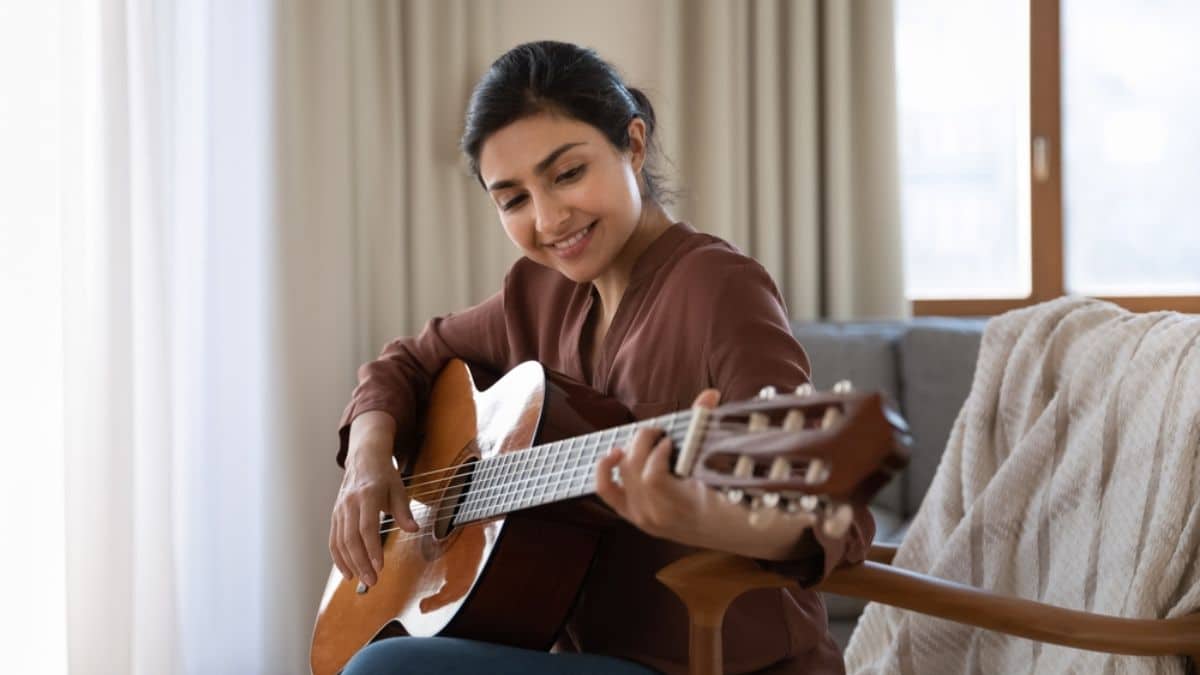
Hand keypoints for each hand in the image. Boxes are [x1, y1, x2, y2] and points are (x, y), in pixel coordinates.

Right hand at [329, 413, 417, 586]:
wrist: (364, 458)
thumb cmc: (384, 474)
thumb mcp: (399, 488)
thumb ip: (404, 511)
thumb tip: (413, 529)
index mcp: (367, 495)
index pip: (367, 527)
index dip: (372, 549)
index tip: (380, 566)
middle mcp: (350, 503)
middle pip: (351, 538)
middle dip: (361, 562)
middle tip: (372, 581)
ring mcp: (340, 509)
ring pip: (340, 541)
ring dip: (349, 564)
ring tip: (362, 580)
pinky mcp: (335, 515)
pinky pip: (333, 539)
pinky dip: (339, 558)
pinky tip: (347, 571)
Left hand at [595, 389, 818, 559]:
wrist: (731, 534)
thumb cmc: (733, 500)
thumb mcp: (725, 472)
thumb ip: (710, 430)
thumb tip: (708, 394)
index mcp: (681, 508)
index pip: (653, 477)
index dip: (658, 452)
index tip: (672, 440)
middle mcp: (656, 516)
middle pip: (634, 468)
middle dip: (644, 441)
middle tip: (661, 432)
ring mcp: (641, 518)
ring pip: (622, 473)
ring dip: (632, 449)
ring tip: (649, 440)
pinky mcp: (631, 515)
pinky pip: (606, 490)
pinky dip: (604, 469)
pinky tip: (614, 453)